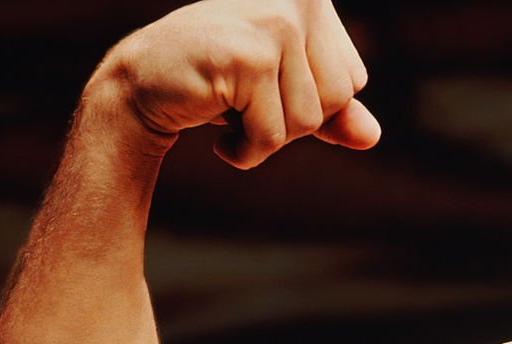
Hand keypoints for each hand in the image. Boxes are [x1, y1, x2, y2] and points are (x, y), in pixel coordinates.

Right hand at [88, 0, 380, 168]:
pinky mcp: (250, 56)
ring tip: (228, 112)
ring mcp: (275, 23)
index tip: (264, 88)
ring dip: (263, 139)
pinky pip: (271, 136)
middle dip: (289, 123)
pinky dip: (244, 152)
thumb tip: (371, 137)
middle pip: (336, 101)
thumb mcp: (281, 95)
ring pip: (306, 122)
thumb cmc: (213, 84)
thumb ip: (330, 114)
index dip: (310, 105)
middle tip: (243, 102)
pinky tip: (216, 131)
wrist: (139, 86)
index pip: (352, 81)